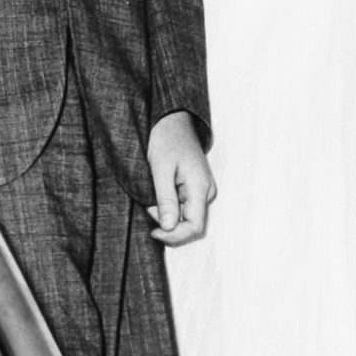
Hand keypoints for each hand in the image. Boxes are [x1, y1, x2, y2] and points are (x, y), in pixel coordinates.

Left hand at [145, 112, 213, 244]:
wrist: (173, 119)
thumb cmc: (166, 139)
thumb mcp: (160, 169)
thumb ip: (166, 200)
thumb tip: (169, 227)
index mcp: (200, 187)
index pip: (194, 226)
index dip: (174, 235)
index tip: (153, 231)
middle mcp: (207, 191)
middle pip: (192, 224)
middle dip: (168, 224)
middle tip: (148, 207)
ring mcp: (203, 188)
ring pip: (187, 216)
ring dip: (168, 215)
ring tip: (152, 196)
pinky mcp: (197, 186)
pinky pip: (186, 206)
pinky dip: (170, 207)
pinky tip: (158, 195)